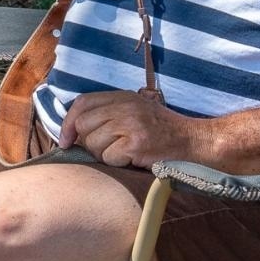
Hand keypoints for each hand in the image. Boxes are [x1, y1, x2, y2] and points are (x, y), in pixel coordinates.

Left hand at [57, 90, 198, 167]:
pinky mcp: (136, 144)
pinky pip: (109, 158)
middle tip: (107, 150)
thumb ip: (109, 114)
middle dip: (88, 143)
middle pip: (83, 125)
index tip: (65, 141)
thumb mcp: (136, 112)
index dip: (68, 123)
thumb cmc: (163, 132)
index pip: (82, 103)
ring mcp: (131, 124)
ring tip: (124, 154)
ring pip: (94, 144)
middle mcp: (125, 107)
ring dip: (104, 156)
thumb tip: (73, 131)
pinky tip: (133, 160)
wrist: (194, 142)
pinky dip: (118, 164)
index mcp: (123, 96)